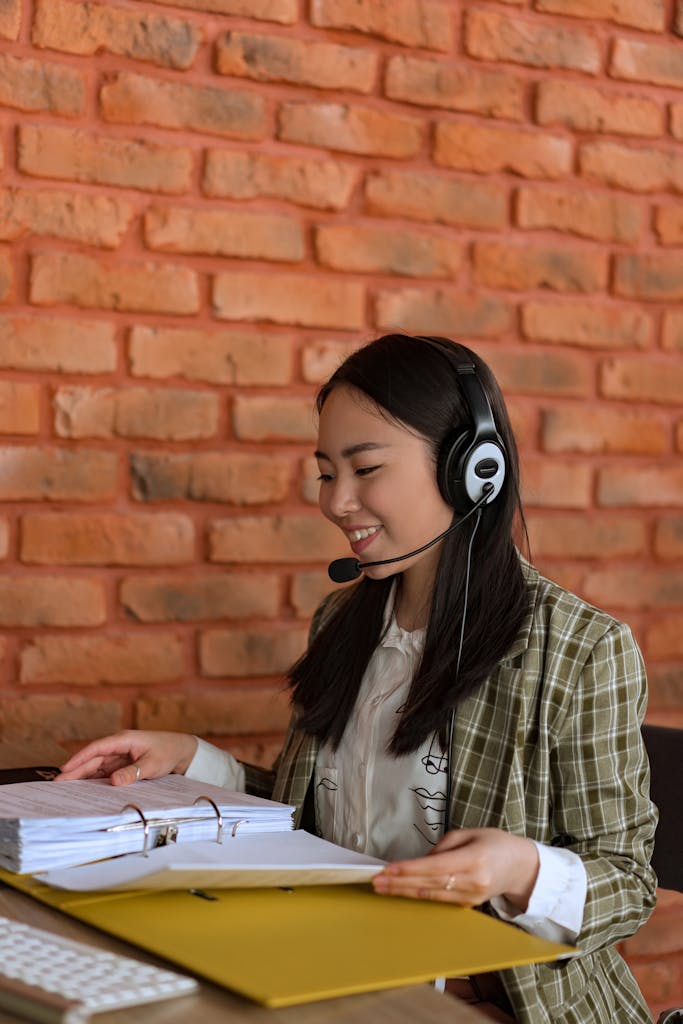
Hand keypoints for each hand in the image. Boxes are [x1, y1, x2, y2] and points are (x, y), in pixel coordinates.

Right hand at [55, 730, 197, 785]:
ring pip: (97, 767)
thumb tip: (113, 782)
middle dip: (76, 770)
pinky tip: (85, 789)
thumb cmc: (168, 752)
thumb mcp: (152, 764)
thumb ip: (132, 773)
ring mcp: (120, 756)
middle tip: (58, 783)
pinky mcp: (123, 765)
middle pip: (93, 759)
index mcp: (124, 740)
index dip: (80, 758)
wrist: (182, 751)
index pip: (97, 748)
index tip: (65, 769)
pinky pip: (106, 772)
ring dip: (83, 776)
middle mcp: (119, 746)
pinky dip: (96, 780)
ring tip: (65, 788)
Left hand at [372, 828, 538, 911]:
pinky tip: (402, 891)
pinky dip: (419, 895)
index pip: (434, 867)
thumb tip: (421, 860)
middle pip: (428, 884)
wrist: (521, 867)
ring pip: (431, 896)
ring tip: (382, 887)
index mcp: (474, 859)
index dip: (409, 869)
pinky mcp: (469, 905)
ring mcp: (471, 897)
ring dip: (404, 891)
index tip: (387, 870)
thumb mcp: (469, 833)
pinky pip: (439, 900)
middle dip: (399, 883)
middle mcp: (472, 881)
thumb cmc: (495, 843)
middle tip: (375, 881)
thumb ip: (443, 846)